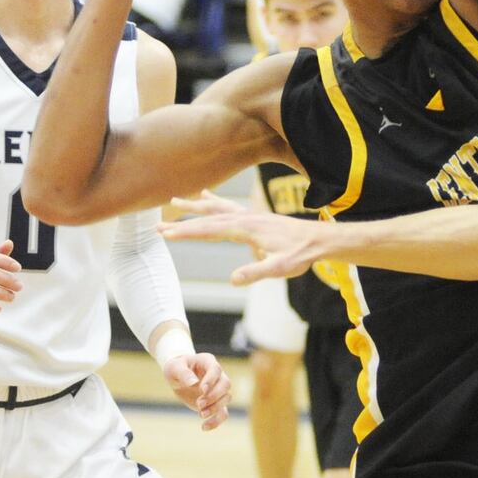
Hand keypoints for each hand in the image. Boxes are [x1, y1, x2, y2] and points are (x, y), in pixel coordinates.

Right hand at [159, 190, 324, 284]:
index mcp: (247, 229)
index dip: (186, 233)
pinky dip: (214, 201)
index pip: (210, 230)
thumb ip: (257, 272)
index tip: (165, 234)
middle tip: (159, 225)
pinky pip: (228, 206)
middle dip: (183, 221)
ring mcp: (250, 215)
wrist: (319, 239)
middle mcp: (246, 218)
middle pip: (208, 218)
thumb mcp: (280, 269)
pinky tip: (206, 197)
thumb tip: (232, 280)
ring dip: (195, 207)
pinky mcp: (254, 217)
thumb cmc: (300, 255)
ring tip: (175, 201)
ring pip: (216, 208)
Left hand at [162, 350, 231, 429]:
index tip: (201, 390)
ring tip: (201, 414)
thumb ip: (183, 373)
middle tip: (199, 404)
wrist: (177, 377)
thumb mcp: (174, 368)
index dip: (211, 380)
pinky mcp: (215, 403)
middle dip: (214, 396)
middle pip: (226, 384)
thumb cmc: (176, 368)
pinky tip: (204, 427)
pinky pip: (223, 413)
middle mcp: (217, 375)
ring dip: (215, 408)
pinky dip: (217, 421)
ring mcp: (218, 389)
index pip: (216, 369)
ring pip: (227, 398)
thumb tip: (193, 383)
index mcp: (208, 362)